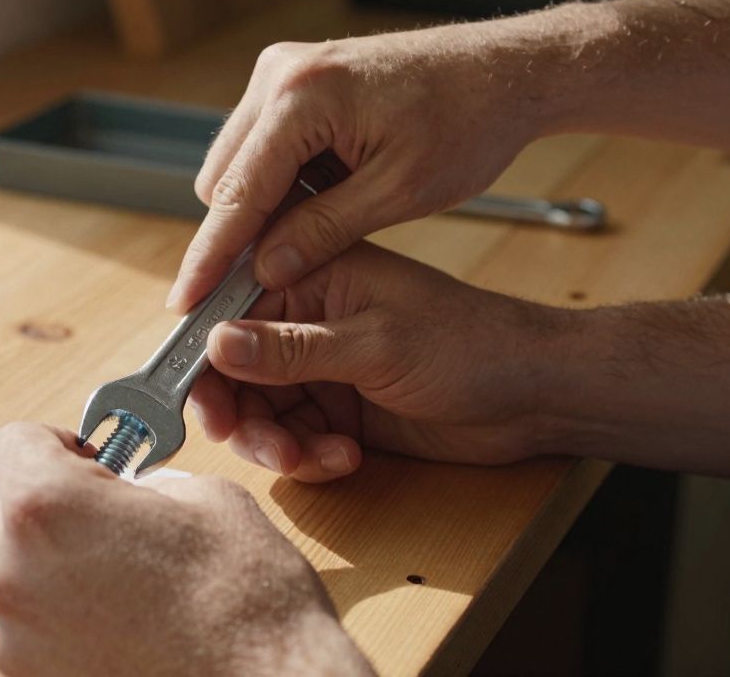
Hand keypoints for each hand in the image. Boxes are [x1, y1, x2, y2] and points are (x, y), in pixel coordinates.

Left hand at [0, 422, 372, 676]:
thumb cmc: (246, 606)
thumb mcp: (204, 498)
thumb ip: (138, 484)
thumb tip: (123, 498)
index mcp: (49, 507)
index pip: (12, 444)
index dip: (53, 444)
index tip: (84, 458)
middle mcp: (13, 573)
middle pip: (1, 509)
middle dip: (49, 504)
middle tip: (110, 517)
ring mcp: (17, 637)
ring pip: (12, 570)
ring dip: (53, 561)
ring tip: (123, 576)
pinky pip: (30, 625)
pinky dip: (62, 615)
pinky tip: (121, 620)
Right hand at [167, 31, 538, 311]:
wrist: (504, 70)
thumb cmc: (468, 120)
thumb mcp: (399, 192)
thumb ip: (323, 232)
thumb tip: (266, 271)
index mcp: (303, 97)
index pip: (237, 195)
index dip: (211, 258)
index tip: (185, 305)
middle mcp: (280, 75)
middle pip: (223, 181)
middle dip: (238, 234)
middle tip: (267, 285)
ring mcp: (282, 72)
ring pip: (236, 166)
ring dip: (261, 209)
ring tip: (314, 236)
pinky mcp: (293, 80)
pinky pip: (259, 145)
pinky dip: (277, 183)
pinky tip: (321, 202)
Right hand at [190, 242, 562, 481]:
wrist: (533, 393)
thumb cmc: (470, 343)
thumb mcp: (376, 344)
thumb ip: (293, 348)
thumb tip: (219, 342)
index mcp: (312, 272)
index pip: (228, 309)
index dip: (203, 358)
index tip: (195, 401)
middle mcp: (306, 315)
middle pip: (232, 368)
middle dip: (238, 412)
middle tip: (255, 443)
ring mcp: (319, 363)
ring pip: (258, 410)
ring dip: (274, 442)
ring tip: (309, 457)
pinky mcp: (336, 404)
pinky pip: (292, 436)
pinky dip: (306, 455)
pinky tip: (344, 455)